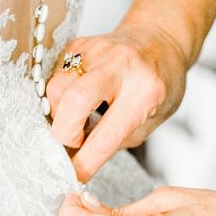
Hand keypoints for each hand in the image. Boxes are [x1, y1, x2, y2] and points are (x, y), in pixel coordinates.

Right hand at [47, 24, 188, 182]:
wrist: (160, 40)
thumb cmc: (159, 85)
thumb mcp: (150, 121)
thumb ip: (114, 141)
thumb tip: (76, 161)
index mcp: (145, 91)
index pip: (107, 135)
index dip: (86, 161)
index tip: (74, 176)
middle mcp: (120, 66)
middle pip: (73, 100)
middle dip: (64, 133)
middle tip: (71, 145)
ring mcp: (95, 51)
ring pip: (56, 88)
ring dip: (60, 115)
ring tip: (79, 122)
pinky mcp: (76, 45)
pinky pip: (55, 77)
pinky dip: (60, 98)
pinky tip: (77, 103)